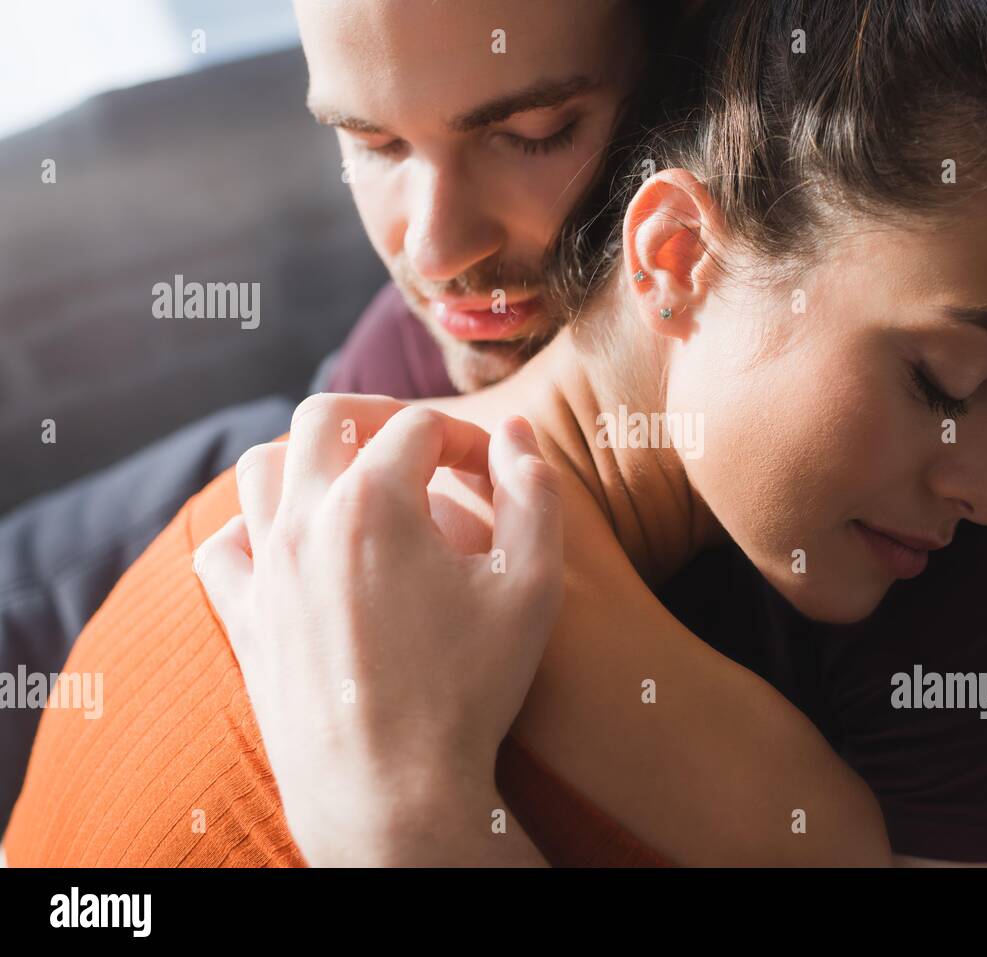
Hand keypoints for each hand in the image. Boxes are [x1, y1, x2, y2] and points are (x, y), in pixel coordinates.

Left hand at [192, 394, 562, 865]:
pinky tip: (296, 546)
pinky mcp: (244, 619)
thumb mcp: (532, 585)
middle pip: (325, 417)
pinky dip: (254, 528)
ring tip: (357, 483)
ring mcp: (265, 570)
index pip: (422, 428)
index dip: (470, 441)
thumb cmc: (468, 689)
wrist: (391, 793)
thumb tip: (514, 434)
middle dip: (380, 418)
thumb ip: (534, 493)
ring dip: (311, 458)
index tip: (497, 478)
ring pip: (262, 468)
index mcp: (375, 501)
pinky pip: (224, 546)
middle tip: (423, 449)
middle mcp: (305, 520)